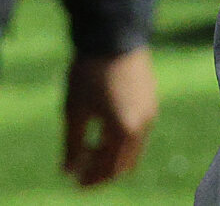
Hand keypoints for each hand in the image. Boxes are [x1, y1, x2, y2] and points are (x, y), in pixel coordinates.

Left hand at [62, 48, 156, 185]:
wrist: (114, 37)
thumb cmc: (89, 74)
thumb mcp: (75, 111)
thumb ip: (72, 145)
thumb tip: (68, 171)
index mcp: (123, 130)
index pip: (108, 169)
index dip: (90, 179)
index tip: (74, 181)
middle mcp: (142, 125)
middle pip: (124, 164)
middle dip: (103, 172)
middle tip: (81, 172)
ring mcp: (150, 113)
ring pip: (133, 149)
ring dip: (113, 156)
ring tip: (90, 152)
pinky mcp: (151, 101)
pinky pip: (139, 133)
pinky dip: (122, 141)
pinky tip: (103, 132)